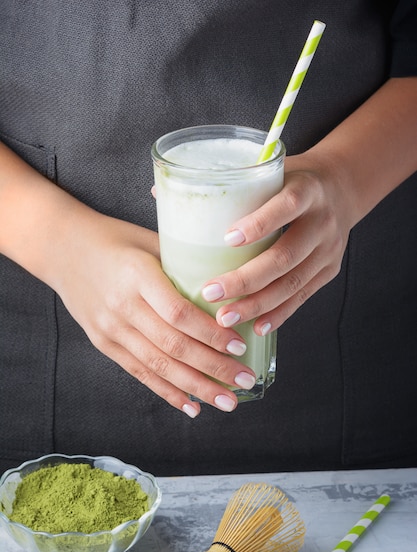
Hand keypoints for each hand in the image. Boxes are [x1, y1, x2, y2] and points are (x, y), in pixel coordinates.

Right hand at [51, 210, 256, 416]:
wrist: (62, 248)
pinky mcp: (104, 344)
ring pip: (159, 366)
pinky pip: (139, 373)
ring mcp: (111, 329)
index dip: (211, 334)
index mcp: (138, 275)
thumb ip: (184, 264)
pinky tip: (191, 406)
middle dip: (214, 368)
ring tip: (226, 402)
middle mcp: (123, 307)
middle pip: (174, 346)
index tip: (240, 345)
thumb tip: (228, 286)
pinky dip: (167, 392)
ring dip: (196, 388)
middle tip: (245, 381)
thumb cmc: (113, 239)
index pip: (179, 313)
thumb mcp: (150, 240)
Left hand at [201, 152, 353, 333]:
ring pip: (293, 283)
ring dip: (258, 305)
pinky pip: (302, 297)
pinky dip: (278, 314)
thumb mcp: (269, 171)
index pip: (286, 205)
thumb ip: (225, 184)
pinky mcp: (328, 271)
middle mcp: (322, 221)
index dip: (259, 224)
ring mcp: (328, 250)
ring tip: (225, 318)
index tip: (226, 239)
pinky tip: (256, 327)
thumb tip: (160, 192)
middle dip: (246, 280)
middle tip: (211, 293)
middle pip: (285, 257)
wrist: (342, 188)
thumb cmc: (290, 181)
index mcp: (307, 189)